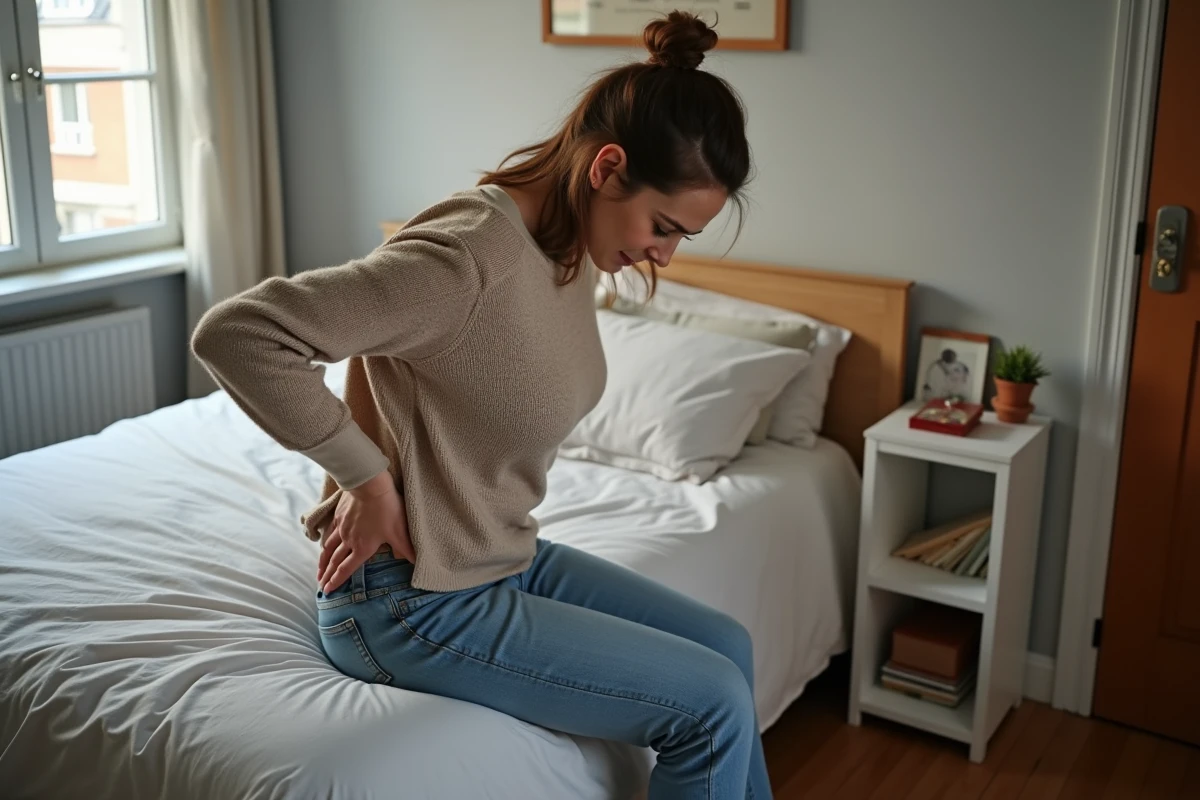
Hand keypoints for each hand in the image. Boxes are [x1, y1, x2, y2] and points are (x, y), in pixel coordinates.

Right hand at [317, 471, 413, 593]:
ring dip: (322, 562)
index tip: (327, 591)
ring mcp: (341, 528)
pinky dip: (324, 542)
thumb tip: (417, 564)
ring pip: (328, 548)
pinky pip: (329, 533)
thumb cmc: (386, 508)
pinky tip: (324, 544)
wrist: (369, 485)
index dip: (336, 582)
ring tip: (318, 571)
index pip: (346, 569)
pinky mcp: (339, 516)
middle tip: (320, 585)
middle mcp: (348, 541)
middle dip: (326, 575)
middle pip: (334, 562)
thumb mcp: (399, 531)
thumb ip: (406, 549)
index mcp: (362, 548)